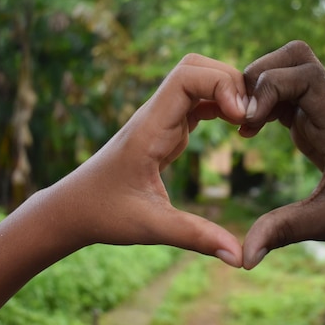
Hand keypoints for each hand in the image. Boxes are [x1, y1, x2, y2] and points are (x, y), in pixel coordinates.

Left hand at [47, 53, 247, 266]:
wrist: (73, 208)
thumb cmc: (104, 214)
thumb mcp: (151, 227)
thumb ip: (196, 237)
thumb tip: (240, 257)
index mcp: (150, 128)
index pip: (186, 76)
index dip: (221, 85)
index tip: (241, 119)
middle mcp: (155, 114)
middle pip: (196, 67)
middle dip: (230, 80)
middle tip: (251, 117)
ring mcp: (160, 118)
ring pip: (198, 79)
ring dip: (227, 91)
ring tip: (249, 123)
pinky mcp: (166, 128)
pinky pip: (198, 101)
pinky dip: (221, 105)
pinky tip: (236, 127)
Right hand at [240, 40, 324, 268]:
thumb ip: (284, 232)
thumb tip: (243, 258)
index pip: (306, 75)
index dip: (270, 87)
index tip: (247, 123)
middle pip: (295, 56)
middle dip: (260, 74)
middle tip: (241, 114)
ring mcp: (323, 111)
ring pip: (288, 69)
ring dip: (259, 86)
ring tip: (243, 124)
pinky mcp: (315, 120)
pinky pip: (284, 92)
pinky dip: (263, 102)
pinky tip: (250, 131)